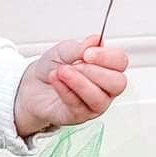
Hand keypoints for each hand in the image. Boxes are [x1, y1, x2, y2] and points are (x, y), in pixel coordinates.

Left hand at [14, 34, 128, 138]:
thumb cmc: (53, 67)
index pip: (120, 62)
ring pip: (99, 98)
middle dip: (94, 71)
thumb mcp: (64, 50)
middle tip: (74, 64)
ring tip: (62, 72)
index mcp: (106, 67)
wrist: (34, 85)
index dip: (107, 57)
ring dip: (79, 82)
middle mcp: (105, 88)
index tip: (88, 53)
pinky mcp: (79, 116)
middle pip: (118, 83)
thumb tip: (96, 40)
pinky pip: (78, 105)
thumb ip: (81, 47)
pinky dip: (65, 90)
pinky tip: (56, 80)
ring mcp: (94, 104)